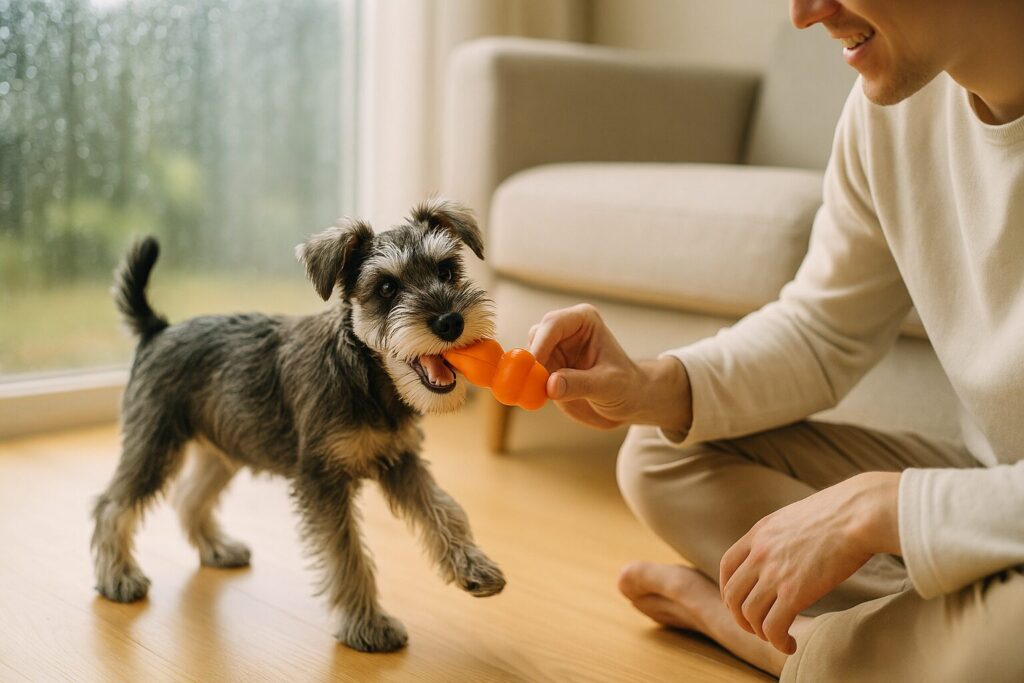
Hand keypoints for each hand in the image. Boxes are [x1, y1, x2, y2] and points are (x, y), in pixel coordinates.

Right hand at [527, 304, 691, 430]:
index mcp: (583, 321)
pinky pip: (528, 376)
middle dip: (529, 359)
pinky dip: (526, 386)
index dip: (540, 343)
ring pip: (527, 356)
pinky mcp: (547, 370)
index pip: (554, 324)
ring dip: (526, 374)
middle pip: (535, 337)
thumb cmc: (626, 386)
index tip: (533, 366)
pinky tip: (531, 399)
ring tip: (533, 393)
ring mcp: (554, 350)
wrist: (629, 402)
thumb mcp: (608, 386)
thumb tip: (550, 385)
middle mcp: (565, 331)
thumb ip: (580, 384)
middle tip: (528, 382)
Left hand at [719, 471, 900, 653]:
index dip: (729, 589)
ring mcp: (774, 573)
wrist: (859, 514)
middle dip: (740, 617)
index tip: (739, 603)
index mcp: (759, 532)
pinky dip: (778, 642)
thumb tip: (791, 548)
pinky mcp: (794, 593)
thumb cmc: (841, 513)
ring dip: (761, 633)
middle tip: (757, 628)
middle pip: (732, 594)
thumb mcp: (797, 516)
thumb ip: (783, 535)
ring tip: (778, 638)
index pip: (727, 566)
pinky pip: (773, 628)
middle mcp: (760, 553)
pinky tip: (790, 645)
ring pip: (750, 615)